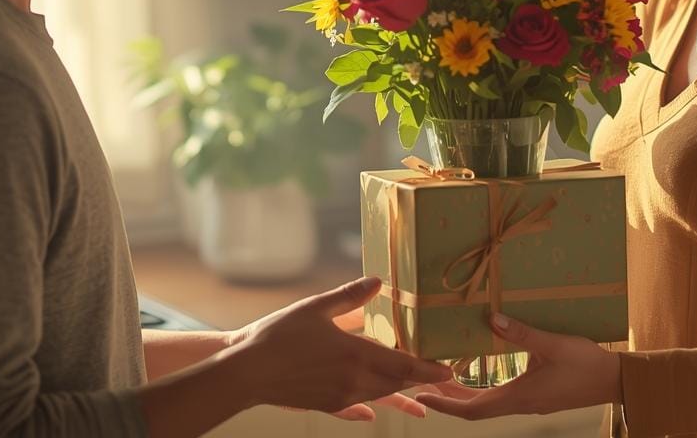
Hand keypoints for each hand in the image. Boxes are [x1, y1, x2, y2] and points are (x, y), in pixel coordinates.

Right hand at [225, 276, 452, 416]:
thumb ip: (350, 296)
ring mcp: (340, 397)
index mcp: (357, 354)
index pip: (406, 365)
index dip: (431, 369)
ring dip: (398, 393)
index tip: (450, 370)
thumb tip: (378, 281)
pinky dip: (368, 406)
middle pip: (397, 384)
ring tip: (417, 396)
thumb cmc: (278, 335)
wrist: (246, 372)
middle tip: (438, 378)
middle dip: (419, 381)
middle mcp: (354, 381)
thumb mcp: (316, 308)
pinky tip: (371, 414)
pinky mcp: (325, 406)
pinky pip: (354, 408)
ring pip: (379, 396)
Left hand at [414, 313, 621, 418]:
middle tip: (423, 382)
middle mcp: (521, 404)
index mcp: (520, 397)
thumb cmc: (586, 364)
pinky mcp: (536, 396)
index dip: (445, 404)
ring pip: (487, 403)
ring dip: (463, 394)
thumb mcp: (553, 344)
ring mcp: (529, 402)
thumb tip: (492, 320)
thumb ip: (522, 334)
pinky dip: (481, 390)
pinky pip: (500, 398)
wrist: (614, 380)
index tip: (422, 396)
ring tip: (443, 378)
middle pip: (475, 408)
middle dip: (448, 398)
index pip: (473, 409)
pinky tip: (477, 374)